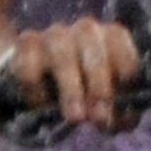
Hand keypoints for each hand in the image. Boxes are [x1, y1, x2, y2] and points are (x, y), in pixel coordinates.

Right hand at [0, 19, 141, 131]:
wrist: (44, 83)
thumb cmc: (87, 91)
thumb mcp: (109, 103)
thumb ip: (121, 112)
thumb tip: (123, 120)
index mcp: (111, 37)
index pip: (119, 39)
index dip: (124, 65)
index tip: (124, 90)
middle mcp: (86, 30)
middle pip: (94, 50)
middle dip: (99, 86)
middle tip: (100, 117)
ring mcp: (54, 35)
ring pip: (63, 56)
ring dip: (71, 89)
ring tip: (76, 117)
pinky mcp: (26, 46)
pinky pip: (29, 66)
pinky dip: (37, 90)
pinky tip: (42, 105)